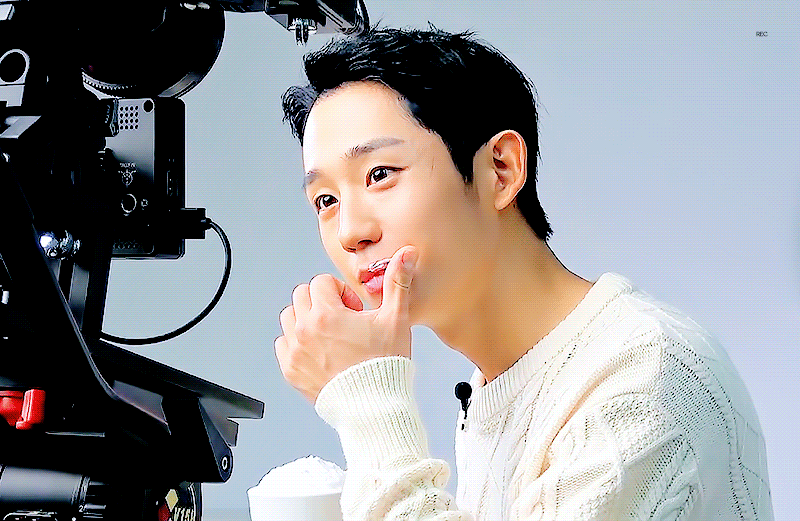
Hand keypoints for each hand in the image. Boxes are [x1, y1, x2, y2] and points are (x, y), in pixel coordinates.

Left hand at [275, 246, 417, 402]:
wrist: (375, 408)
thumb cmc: (385, 366)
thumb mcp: (395, 319)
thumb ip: (397, 282)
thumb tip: (406, 254)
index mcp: (326, 314)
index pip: (321, 282)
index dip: (341, 292)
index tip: (354, 310)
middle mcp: (305, 331)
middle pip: (302, 296)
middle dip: (322, 302)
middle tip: (344, 321)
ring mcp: (295, 352)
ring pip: (289, 318)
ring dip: (307, 320)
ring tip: (331, 336)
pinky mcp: (291, 371)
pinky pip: (283, 345)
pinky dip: (298, 344)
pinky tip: (321, 352)